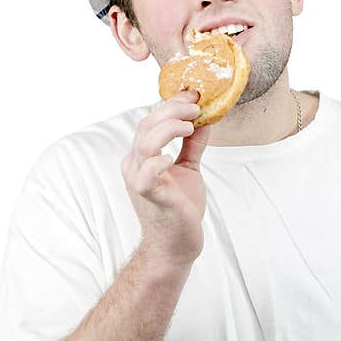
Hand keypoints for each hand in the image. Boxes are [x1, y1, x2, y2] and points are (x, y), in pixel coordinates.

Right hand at [121, 90, 210, 267]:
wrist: (176, 246)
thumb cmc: (180, 208)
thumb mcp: (188, 168)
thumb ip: (193, 144)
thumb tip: (206, 118)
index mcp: (141, 156)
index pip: (151, 120)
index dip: (171, 104)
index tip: (193, 95)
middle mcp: (135, 165)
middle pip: (147, 125)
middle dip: (173, 110)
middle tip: (196, 107)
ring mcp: (139, 180)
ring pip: (146, 142)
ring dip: (169, 128)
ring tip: (190, 126)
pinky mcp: (150, 196)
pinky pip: (147, 173)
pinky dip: (159, 160)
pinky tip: (173, 158)